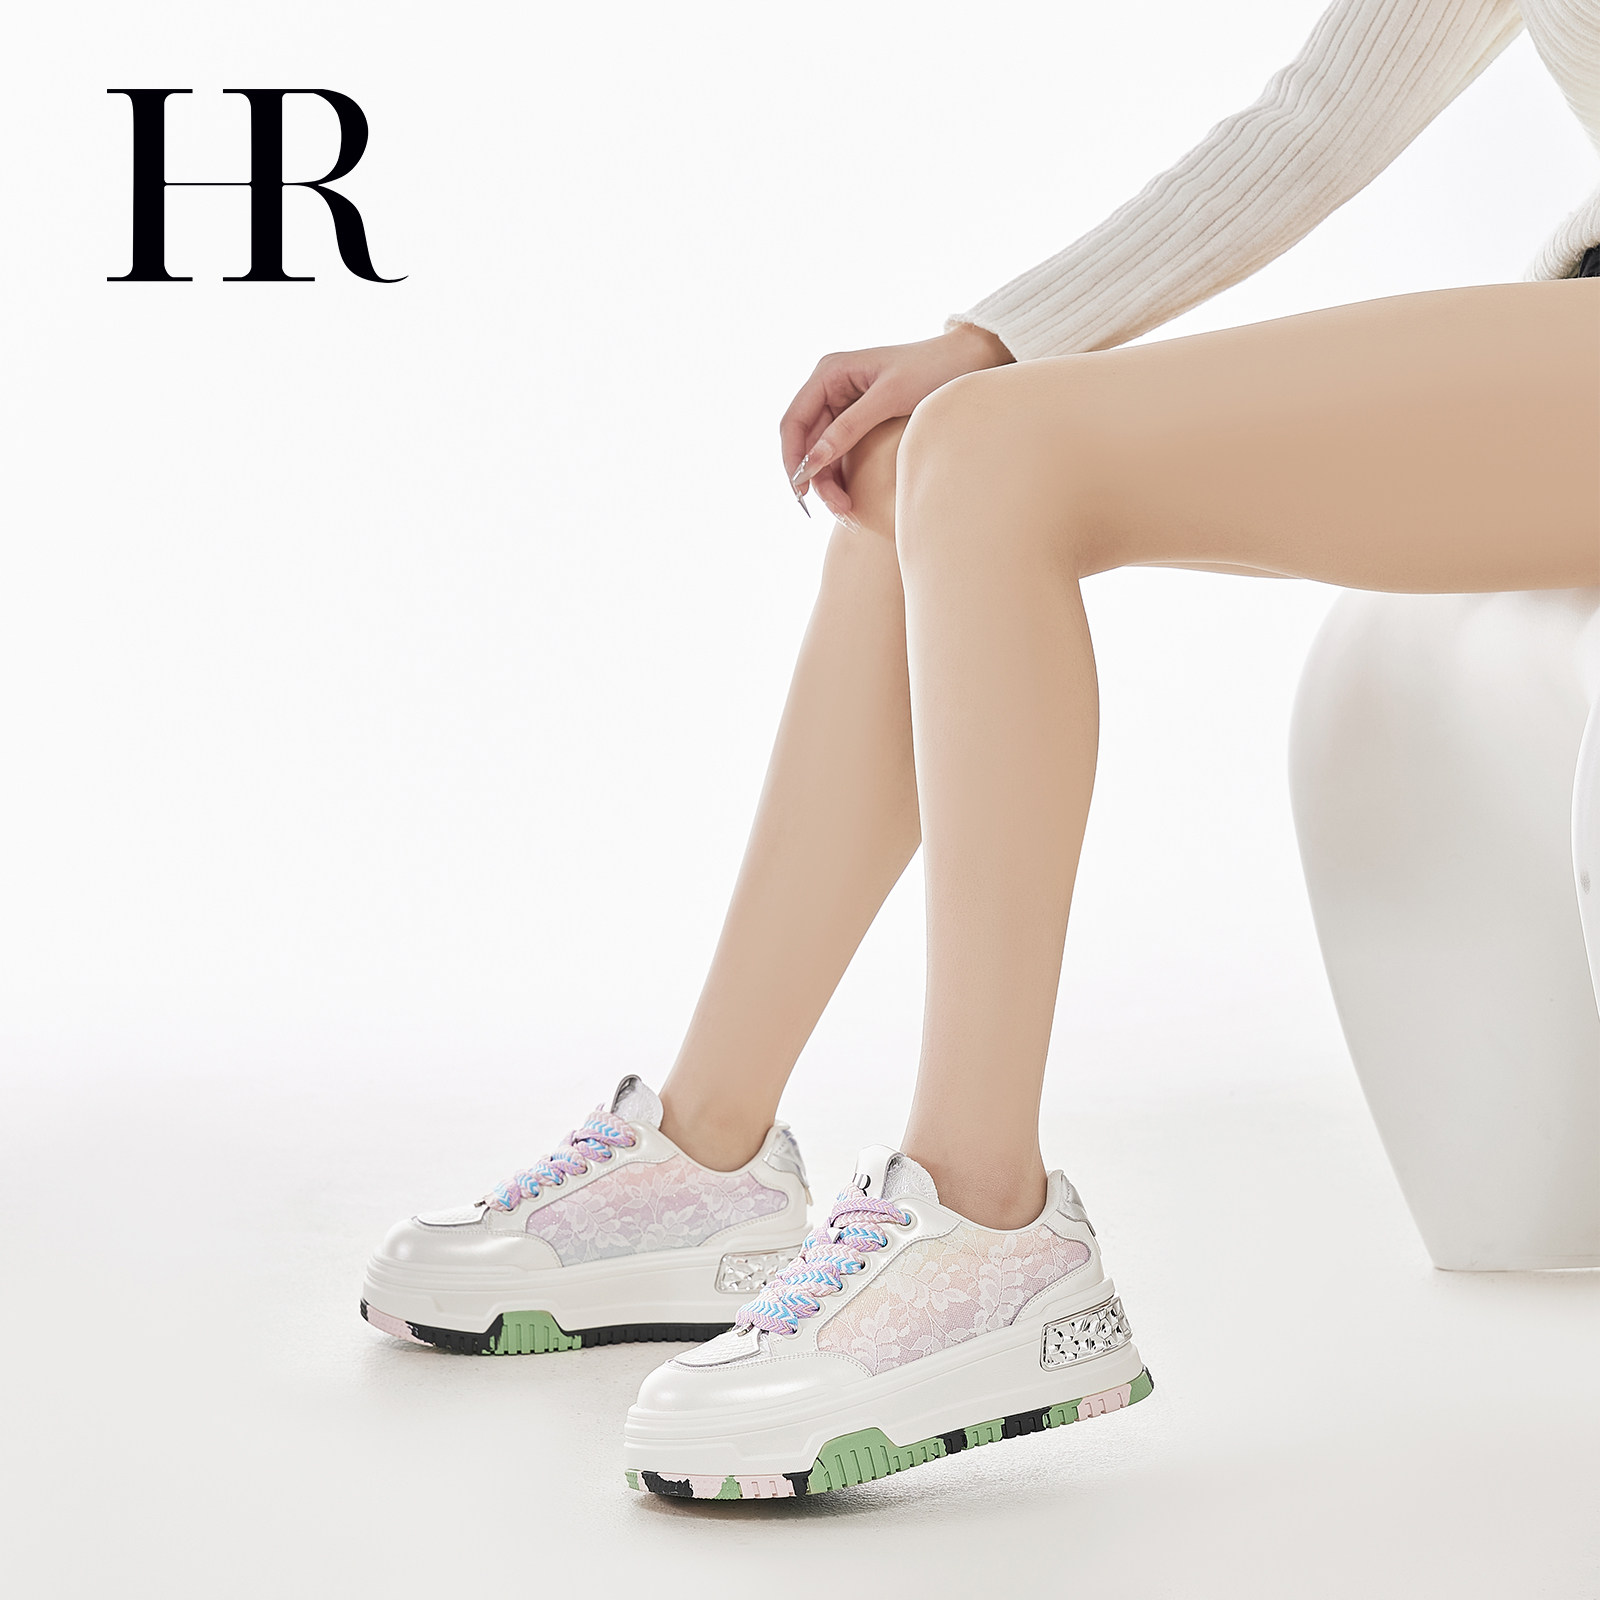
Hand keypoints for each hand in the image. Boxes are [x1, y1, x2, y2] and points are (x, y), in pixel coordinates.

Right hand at [780, 323, 1014, 517]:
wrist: (965, 361)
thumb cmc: (930, 369)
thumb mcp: (888, 398)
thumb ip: (849, 428)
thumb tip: (813, 461)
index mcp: (829, 373)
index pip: (793, 421)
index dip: (793, 459)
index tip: (803, 491)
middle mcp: (829, 387)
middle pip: (806, 442)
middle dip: (815, 477)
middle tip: (837, 509)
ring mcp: (842, 404)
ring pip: (820, 452)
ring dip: (828, 482)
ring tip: (847, 510)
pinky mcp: (858, 420)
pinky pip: (839, 452)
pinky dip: (841, 475)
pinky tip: (851, 496)